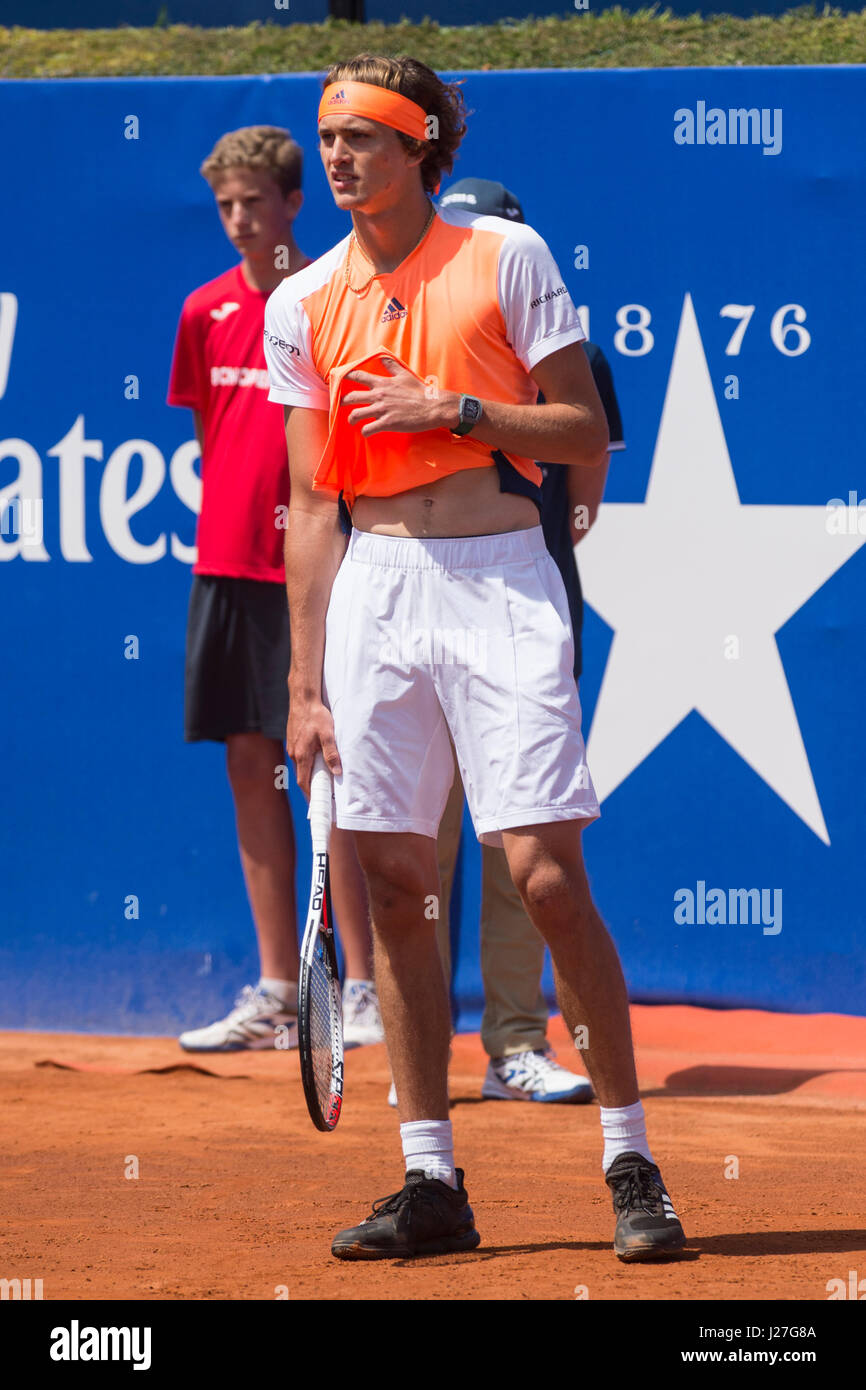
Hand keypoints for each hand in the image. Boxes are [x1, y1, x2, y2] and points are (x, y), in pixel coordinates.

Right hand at [286, 698, 341, 797]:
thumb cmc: (316, 715)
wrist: (303, 699)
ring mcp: (292, 747)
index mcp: (302, 755)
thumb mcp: (328, 734)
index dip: (311, 794)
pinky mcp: (293, 741)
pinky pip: (299, 757)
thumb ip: (332, 754)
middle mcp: (294, 753)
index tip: (318, 803)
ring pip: (300, 766)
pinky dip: (307, 764)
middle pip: (302, 776)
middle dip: (311, 786)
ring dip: (309, 774)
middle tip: (324, 794)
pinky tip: (316, 761)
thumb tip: (337, 772)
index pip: (304, 782)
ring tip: (322, 779)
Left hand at [342, 357, 458, 435]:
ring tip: (352, 421)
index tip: (338, 379)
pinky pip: (368, 429)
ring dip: (351, 419)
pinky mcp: (387, 423)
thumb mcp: (404, 374)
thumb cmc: (419, 391)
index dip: (345, 376)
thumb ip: (391, 365)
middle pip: (351, 397)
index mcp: (382, 383)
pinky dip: (365, 431)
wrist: (432, 407)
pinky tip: (366, 432)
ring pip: (356, 414)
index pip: (357, 376)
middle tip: (341, 404)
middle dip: (343, 401)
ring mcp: (382, 410)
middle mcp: (379, 395)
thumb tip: (381, 356)